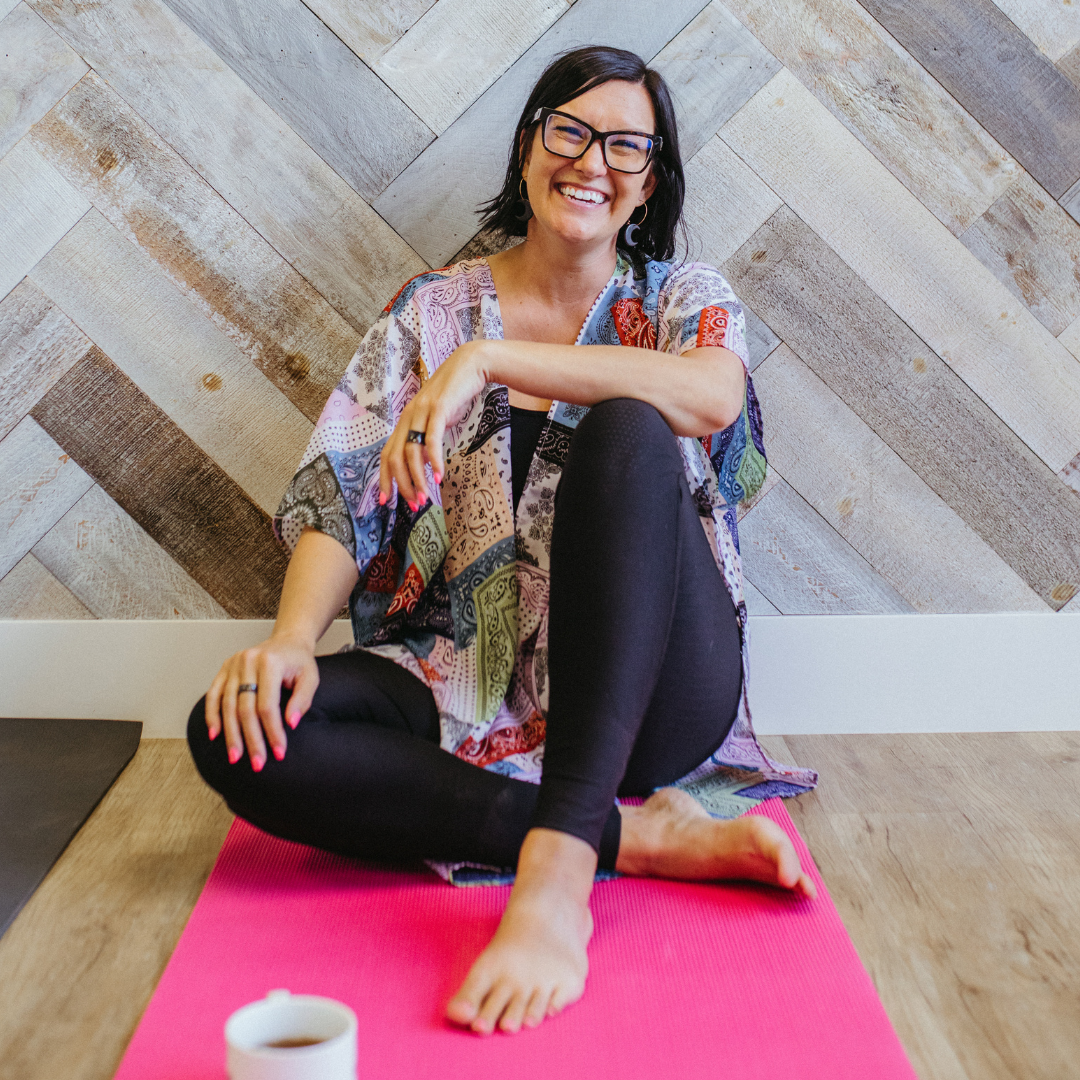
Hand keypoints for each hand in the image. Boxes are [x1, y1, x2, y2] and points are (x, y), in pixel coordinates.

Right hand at [204, 632, 319, 770]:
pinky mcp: (224, 668)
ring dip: (231, 735)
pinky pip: (213, 695)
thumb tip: (291, 724)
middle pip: (245, 709)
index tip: (278, 753)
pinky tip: (215, 735)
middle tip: (257, 763)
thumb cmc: (299, 661)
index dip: (273, 732)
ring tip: (235, 757)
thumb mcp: (310, 678)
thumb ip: (303, 700)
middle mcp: (248, 661)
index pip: (268, 706)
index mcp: (270, 663)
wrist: (287, 641)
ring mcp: (233, 664)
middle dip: (251, 739)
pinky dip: (212, 715)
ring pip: (227, 705)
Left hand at [379, 340, 487, 507]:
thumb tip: (424, 462)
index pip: (387, 454)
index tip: (387, 501)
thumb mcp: (437, 418)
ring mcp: (421, 412)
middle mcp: (408, 416)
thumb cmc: (455, 394)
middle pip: (394, 457)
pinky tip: (438, 476)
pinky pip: (431, 439)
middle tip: (411, 505)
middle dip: (401, 486)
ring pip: (410, 452)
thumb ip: (427, 436)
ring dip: (416, 479)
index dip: (385, 479)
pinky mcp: (439, 409)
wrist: (471, 365)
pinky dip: (433, 460)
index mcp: (405, 421)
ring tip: (425, 498)